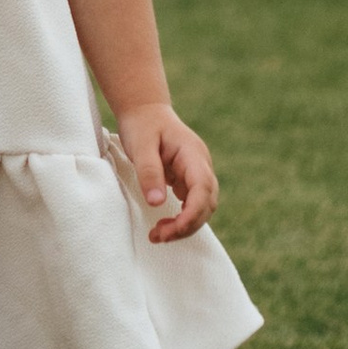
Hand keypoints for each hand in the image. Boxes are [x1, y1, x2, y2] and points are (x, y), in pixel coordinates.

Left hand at [115, 100, 217, 241]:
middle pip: (207, 203)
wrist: (145, 111)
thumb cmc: (142, 125)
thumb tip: (157, 203)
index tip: (174, 229)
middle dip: (187, 225)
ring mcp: (197, 173)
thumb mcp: (140, 145)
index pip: (203, 188)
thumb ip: (149, 172)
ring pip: (202, 208)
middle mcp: (200, 165)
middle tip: (158, 236)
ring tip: (157, 235)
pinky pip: (192, 205)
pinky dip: (181, 219)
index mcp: (193, 154)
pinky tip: (163, 226)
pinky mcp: (189, 180)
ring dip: (184, 226)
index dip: (193, 213)